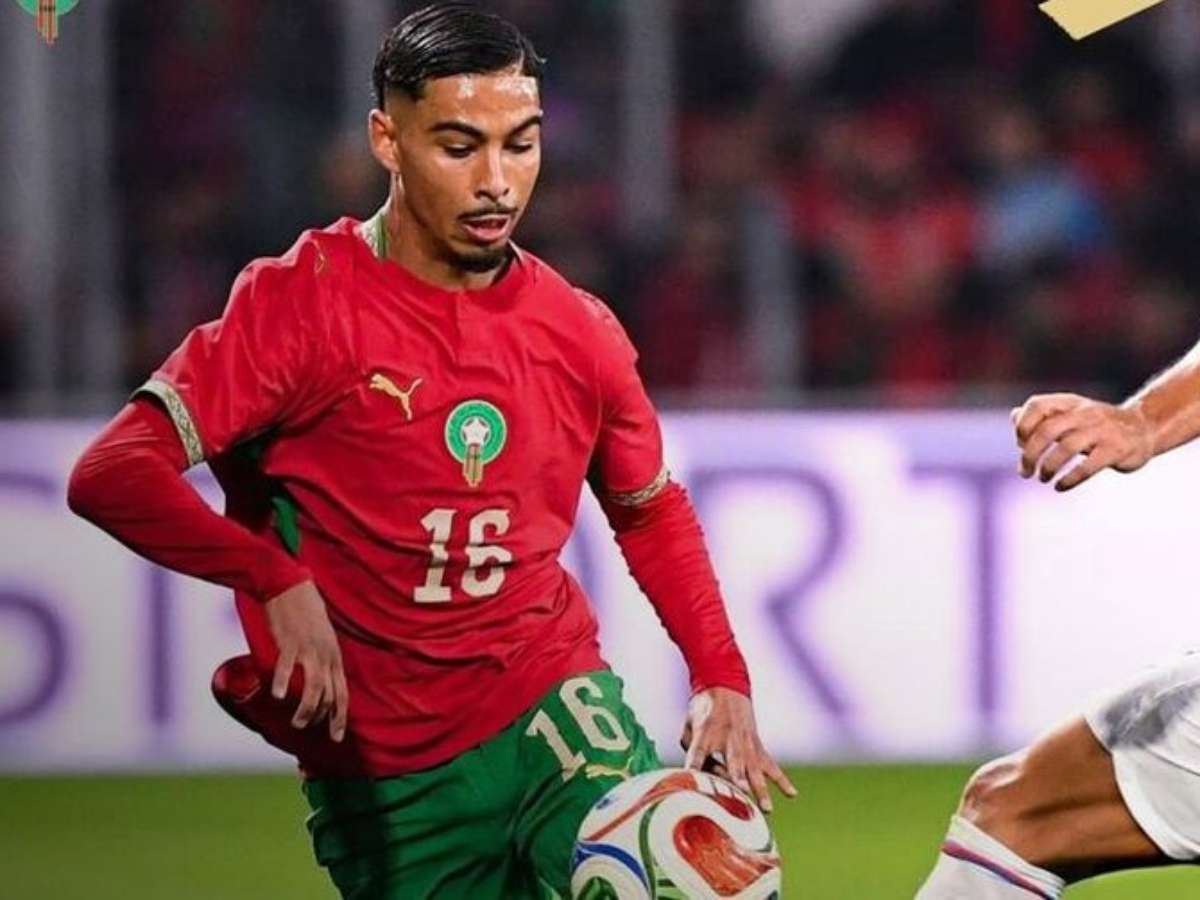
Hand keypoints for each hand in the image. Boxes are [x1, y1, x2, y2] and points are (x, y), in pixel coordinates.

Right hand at [264, 580, 348, 741]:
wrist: (291, 587)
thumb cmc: (305, 614)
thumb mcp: (322, 639)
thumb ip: (322, 661)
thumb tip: (319, 684)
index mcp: (334, 657)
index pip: (342, 694)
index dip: (340, 718)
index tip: (337, 737)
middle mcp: (326, 656)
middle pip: (330, 695)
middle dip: (320, 717)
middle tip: (305, 728)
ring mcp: (309, 650)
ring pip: (314, 687)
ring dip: (306, 709)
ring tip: (297, 723)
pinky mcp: (290, 642)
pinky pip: (287, 666)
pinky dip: (282, 682)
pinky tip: (275, 695)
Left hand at [680, 687, 796, 811]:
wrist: (724, 687)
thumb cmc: (702, 711)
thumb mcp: (689, 726)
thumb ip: (692, 752)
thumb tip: (703, 778)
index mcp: (704, 733)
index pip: (697, 754)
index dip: (694, 767)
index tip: (692, 782)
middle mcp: (728, 739)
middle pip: (733, 762)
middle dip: (738, 778)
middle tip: (743, 793)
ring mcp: (745, 743)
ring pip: (754, 769)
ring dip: (761, 789)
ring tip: (767, 808)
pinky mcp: (757, 746)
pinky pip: (771, 765)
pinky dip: (782, 780)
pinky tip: (792, 794)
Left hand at [1011, 392, 1154, 491]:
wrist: (1144, 429)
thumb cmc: (1097, 426)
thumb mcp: (1071, 414)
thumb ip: (1043, 416)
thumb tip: (1014, 416)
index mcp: (1070, 403)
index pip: (1037, 405)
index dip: (1023, 425)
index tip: (1020, 444)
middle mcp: (1085, 413)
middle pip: (1047, 430)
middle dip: (1030, 454)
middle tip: (1024, 472)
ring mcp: (1102, 430)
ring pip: (1066, 448)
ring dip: (1048, 467)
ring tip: (1042, 479)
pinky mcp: (1116, 450)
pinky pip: (1087, 466)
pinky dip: (1069, 479)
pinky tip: (1060, 487)